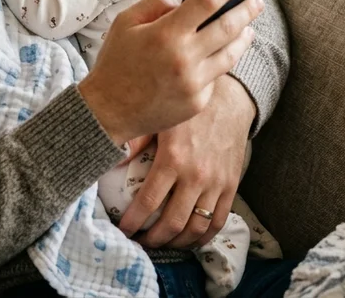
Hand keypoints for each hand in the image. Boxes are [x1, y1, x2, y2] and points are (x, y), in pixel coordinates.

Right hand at [79, 0, 263, 144]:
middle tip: (256, 2)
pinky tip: (219, 56)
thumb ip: (156, 3)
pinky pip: (215, 78)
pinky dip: (218, 64)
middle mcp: (185, 58)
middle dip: (247, 10)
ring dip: (243, 38)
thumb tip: (184, 0)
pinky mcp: (197, 102)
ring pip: (231, 54)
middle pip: (229, 27)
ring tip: (248, 28)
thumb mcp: (125, 22)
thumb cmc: (115, 64)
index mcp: (166, 33)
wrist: (107, 111)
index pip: (207, 1)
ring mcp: (194, 83)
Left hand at [118, 75, 255, 248]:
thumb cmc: (189, 111)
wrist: (230, 101)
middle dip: (153, 239)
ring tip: (162, 244)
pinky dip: (203, 237)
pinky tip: (190, 240)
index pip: (148, 202)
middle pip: (172, 222)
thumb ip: (136, 142)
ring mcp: (216, 184)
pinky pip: (218, 221)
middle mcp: (195, 176)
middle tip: (141, 242)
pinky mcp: (231, 186)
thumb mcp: (159, 120)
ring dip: (177, 242)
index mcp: (173, 159)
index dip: (133, 222)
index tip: (123, 230)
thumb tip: (113, 162)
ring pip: (196, 227)